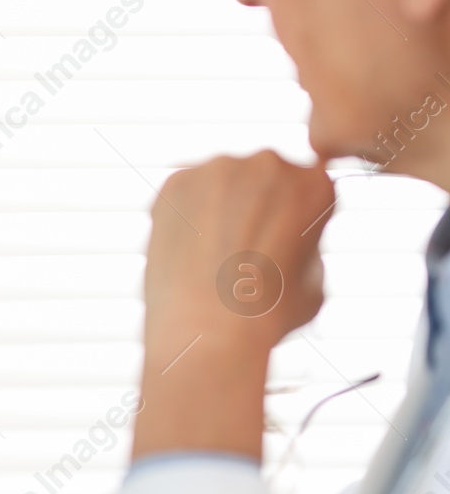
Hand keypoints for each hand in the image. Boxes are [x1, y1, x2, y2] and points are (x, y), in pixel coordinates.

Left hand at [135, 151, 335, 460]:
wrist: (211, 331)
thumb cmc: (267, 317)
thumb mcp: (316, 279)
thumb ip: (306, 241)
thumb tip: (287, 231)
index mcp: (316, 184)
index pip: (300, 189)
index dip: (284, 223)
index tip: (269, 252)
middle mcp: (272, 162)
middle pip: (258, 180)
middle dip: (248, 210)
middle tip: (234, 257)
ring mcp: (221, 167)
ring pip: (218, 185)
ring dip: (214, 211)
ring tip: (207, 258)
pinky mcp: (177, 181)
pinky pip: (182, 195)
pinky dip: (180, 218)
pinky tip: (184, 252)